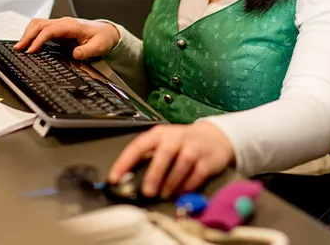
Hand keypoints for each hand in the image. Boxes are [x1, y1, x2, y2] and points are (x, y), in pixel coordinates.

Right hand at [13, 17, 120, 58]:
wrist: (107, 32)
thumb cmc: (103, 38)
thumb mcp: (99, 46)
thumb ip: (88, 51)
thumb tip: (75, 54)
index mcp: (72, 26)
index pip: (50, 30)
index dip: (39, 39)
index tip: (31, 50)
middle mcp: (64, 23)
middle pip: (40, 24)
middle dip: (27, 36)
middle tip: (19, 48)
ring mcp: (60, 25)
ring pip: (38, 24)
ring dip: (27, 33)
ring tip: (20, 46)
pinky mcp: (58, 29)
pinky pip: (41, 28)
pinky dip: (32, 34)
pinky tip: (28, 42)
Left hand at [108, 122, 234, 198]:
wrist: (215, 136)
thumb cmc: (182, 142)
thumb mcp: (163, 143)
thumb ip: (148, 157)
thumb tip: (128, 179)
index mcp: (159, 134)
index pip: (138, 146)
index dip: (125, 162)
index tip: (115, 178)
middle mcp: (176, 138)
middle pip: (164, 154)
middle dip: (154, 174)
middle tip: (147, 192)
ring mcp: (193, 148)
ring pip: (181, 165)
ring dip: (171, 183)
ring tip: (164, 194)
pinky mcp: (207, 160)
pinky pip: (197, 175)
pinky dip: (187, 186)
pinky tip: (180, 192)